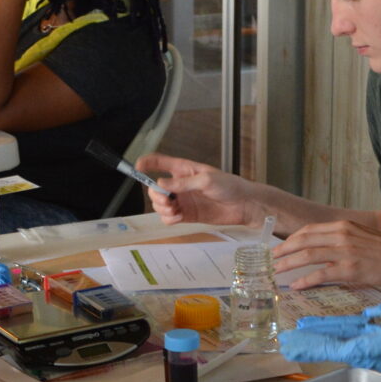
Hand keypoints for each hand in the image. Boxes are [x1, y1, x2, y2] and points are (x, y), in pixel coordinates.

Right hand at [135, 152, 255, 226]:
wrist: (243, 205)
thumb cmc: (229, 186)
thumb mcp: (206, 180)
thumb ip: (183, 183)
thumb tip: (161, 184)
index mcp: (184, 170)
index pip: (159, 162)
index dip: (146, 163)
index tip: (137, 168)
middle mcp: (180, 185)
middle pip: (155, 189)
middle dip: (156, 196)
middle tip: (168, 201)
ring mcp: (183, 200)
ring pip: (159, 205)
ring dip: (161, 208)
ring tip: (174, 210)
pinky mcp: (186, 215)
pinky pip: (168, 218)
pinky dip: (168, 219)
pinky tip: (177, 217)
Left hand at [272, 219, 380, 289]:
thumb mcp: (360, 237)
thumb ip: (340, 240)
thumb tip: (320, 250)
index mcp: (343, 226)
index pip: (308, 230)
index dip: (290, 239)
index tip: (279, 248)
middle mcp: (341, 235)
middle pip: (303, 240)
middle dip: (283, 251)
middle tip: (270, 261)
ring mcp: (345, 252)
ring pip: (307, 256)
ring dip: (288, 264)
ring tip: (276, 272)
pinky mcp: (350, 269)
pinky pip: (321, 274)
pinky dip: (305, 280)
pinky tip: (296, 286)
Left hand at [277, 292, 380, 374]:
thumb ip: (377, 344)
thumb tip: (352, 351)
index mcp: (375, 351)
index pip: (336, 350)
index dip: (313, 346)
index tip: (292, 344)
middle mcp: (372, 349)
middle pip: (332, 346)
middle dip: (309, 344)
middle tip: (284, 343)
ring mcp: (378, 342)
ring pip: (340, 339)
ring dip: (318, 338)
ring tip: (296, 335)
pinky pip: (354, 332)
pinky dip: (335, 329)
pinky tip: (322, 326)